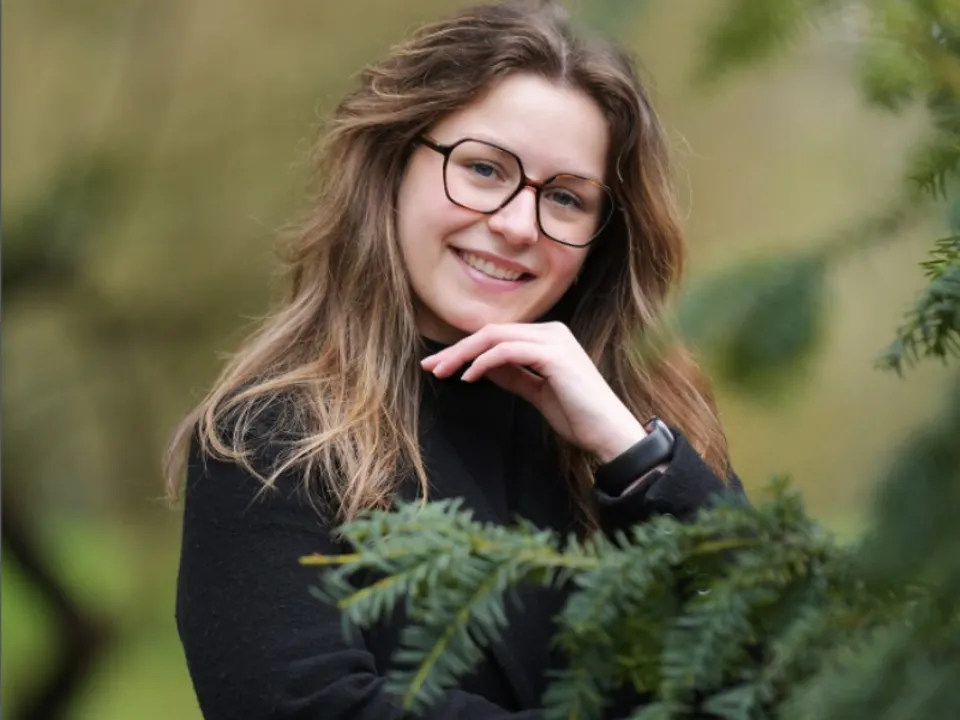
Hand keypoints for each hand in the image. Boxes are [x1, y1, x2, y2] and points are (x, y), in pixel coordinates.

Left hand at [420, 322, 646, 462]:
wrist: (607, 432)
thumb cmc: (577, 415)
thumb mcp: (536, 391)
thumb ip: (512, 375)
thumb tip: (481, 366)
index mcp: (548, 337)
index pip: (497, 336)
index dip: (464, 349)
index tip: (438, 365)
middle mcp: (551, 331)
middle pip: (491, 332)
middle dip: (456, 349)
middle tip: (430, 366)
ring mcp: (554, 340)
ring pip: (495, 337)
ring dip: (463, 354)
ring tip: (442, 372)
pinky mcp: (554, 354)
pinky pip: (507, 351)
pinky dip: (483, 362)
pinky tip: (468, 377)